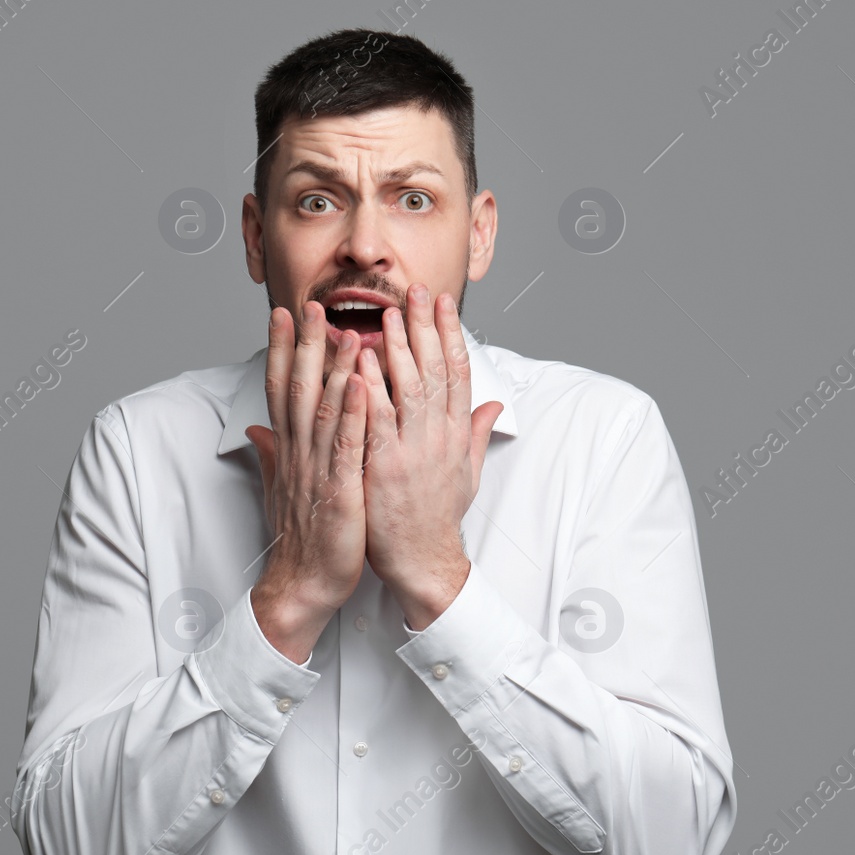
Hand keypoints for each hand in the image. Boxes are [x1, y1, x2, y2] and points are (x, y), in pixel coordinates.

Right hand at [245, 301, 368, 661]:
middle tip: (309, 304)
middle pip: (296, 388)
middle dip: (302, 344)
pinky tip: (358, 383)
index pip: (280, 390)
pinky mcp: (338, 490)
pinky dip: (351, 412)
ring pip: (320, 408)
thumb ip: (271, 455)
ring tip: (339, 328)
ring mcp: (316, 470)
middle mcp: (298, 454)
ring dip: (329, 367)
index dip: (281, 350)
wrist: (303, 584)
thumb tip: (257, 431)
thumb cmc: (301, 538)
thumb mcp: (284, 489)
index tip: (284, 315)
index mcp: (289, 451)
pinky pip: (345, 444)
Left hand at [357, 284, 503, 624]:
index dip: (452, 335)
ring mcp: (413, 451)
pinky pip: (377, 420)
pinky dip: (370, 388)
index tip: (444, 304)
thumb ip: (477, 434)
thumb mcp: (467, 473)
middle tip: (418, 291)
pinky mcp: (386, 468)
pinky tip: (361, 360)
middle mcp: (439, 438)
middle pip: (437, 371)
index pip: (459, 373)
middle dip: (427, 327)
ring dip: (399, 347)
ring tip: (389, 312)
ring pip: (410, 388)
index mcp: (456, 436)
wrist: (424, 563)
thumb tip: (493, 407)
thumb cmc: (437, 520)